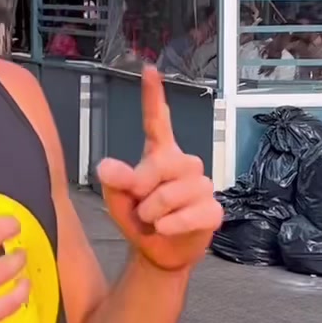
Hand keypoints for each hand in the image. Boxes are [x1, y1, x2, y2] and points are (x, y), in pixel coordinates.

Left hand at [97, 66, 222, 272]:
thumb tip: (108, 167)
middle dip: (143, 187)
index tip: (149, 70)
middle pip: (163, 163)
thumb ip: (113, 181)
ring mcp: (202, 187)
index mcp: (160, 154)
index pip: (157, 121)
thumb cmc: (139, 219)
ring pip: (173, 192)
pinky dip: (170, 225)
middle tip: (139, 205)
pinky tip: (165, 229)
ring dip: (154, 211)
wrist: (157, 252)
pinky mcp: (213, 211)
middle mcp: (184, 164)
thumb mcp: (116, 199)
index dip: (153, 96)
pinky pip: (189, 214)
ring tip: (153, 220)